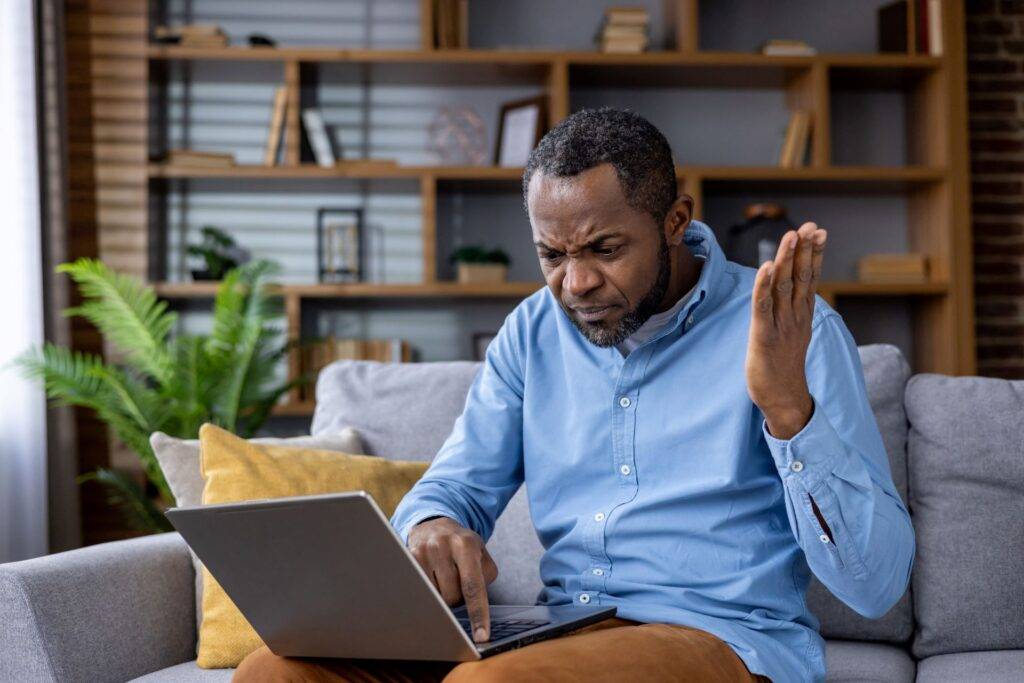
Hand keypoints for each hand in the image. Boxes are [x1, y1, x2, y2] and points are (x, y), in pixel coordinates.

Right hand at [408, 516, 498, 642]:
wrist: (434, 525)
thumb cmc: (461, 546)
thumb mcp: (481, 554)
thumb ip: (485, 578)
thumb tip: (472, 606)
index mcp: (466, 544)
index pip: (473, 586)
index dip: (478, 614)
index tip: (481, 637)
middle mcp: (442, 545)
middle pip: (451, 597)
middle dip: (456, 598)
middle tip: (455, 581)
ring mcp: (422, 551)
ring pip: (434, 598)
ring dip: (441, 595)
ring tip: (442, 576)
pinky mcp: (407, 558)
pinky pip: (420, 591)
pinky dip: (428, 592)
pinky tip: (430, 578)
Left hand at [746, 222, 827, 439]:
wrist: (784, 400)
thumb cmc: (782, 367)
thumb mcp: (790, 334)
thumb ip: (789, 312)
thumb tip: (787, 293)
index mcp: (802, 315)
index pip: (809, 278)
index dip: (813, 254)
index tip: (817, 231)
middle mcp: (795, 317)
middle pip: (801, 277)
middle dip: (805, 250)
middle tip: (810, 226)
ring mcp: (782, 326)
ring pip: (784, 287)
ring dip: (786, 260)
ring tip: (792, 235)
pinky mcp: (764, 337)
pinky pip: (763, 307)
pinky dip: (764, 286)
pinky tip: (766, 267)